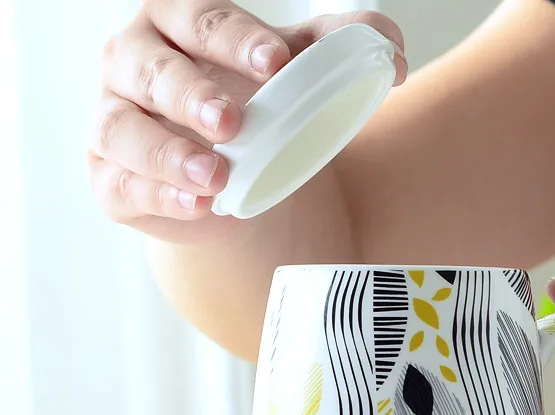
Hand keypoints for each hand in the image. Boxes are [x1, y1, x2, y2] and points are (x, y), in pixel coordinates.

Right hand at [89, 1, 406, 243]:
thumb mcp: (294, 75)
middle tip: (232, 121)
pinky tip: (199, 207)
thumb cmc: (254, 110)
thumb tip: (391, 53)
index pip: (199, 18)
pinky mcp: (113, 177)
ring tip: (216, 176)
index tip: (275, 65)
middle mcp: (134, 65)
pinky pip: (124, 185)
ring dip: (167, 154)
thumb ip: (337, 51)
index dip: (234, 38)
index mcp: (178, 24)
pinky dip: (159, 197)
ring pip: (121, 130)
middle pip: (148, 69)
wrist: (230, 180)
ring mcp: (116, 122)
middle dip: (188, 92)